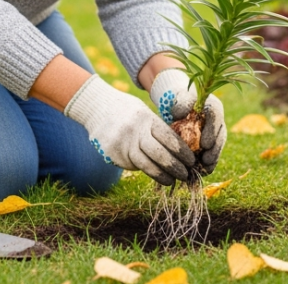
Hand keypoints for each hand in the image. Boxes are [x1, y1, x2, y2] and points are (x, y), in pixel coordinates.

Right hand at [64, 75, 194, 185]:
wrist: (96, 107)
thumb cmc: (127, 110)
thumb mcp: (144, 112)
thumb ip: (158, 128)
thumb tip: (180, 149)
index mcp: (146, 118)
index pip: (168, 138)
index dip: (182, 152)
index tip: (192, 161)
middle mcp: (134, 131)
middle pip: (159, 154)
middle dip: (175, 167)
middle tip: (186, 175)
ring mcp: (121, 144)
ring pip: (145, 165)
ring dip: (161, 175)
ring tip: (172, 181)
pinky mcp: (112, 154)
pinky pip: (132, 165)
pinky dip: (144, 169)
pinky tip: (153, 172)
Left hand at [149, 68, 226, 173]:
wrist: (177, 107)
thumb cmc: (177, 102)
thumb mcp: (177, 101)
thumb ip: (180, 105)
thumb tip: (180, 113)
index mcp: (211, 106)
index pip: (215, 116)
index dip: (212, 131)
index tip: (205, 145)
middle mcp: (217, 120)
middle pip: (220, 134)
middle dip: (215, 149)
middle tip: (206, 160)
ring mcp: (215, 132)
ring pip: (218, 145)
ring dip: (213, 158)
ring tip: (205, 169)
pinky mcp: (211, 142)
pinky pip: (213, 153)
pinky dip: (208, 163)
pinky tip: (201, 171)